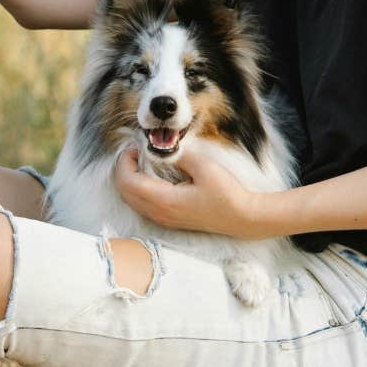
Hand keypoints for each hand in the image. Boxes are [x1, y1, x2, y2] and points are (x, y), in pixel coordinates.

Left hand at [113, 144, 271, 239]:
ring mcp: (163, 219)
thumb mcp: (203, 167)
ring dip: (129, 179)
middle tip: (135, 150)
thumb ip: (179, 156)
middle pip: (123, 192)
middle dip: (123, 168)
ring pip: (130, 200)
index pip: (127, 182)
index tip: (135, 146)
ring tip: (141, 160)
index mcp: (164, 201)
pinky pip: (141, 204)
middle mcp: (159, 213)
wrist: (243, 218)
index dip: (125, 161)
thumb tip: (161, 148)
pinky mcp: (169, 220)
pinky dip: (137, 188)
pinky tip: (150, 175)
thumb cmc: (227, 193)